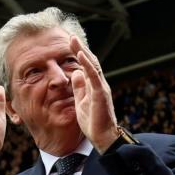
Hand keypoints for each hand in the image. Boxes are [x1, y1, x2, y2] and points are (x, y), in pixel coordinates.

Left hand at [69, 35, 118, 151]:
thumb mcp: (81, 102)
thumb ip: (79, 88)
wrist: (103, 138)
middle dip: (81, 48)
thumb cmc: (94, 123)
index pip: (87, 66)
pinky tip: (81, 55)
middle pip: (91, 62)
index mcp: (94, 86)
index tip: (71, 43)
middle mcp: (99, 84)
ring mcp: (101, 88)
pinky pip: (94, 76)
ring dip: (83, 52)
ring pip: (93, 65)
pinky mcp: (101, 94)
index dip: (79, 54)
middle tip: (71, 36)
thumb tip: (76, 73)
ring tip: (74, 41)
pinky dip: (87, 64)